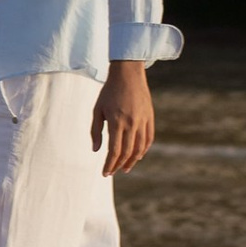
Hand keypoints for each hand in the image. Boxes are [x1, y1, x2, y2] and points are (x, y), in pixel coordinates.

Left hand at [91, 61, 154, 177]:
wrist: (128, 73)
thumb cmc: (109, 91)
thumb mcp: (98, 109)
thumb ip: (96, 131)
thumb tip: (96, 150)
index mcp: (116, 122)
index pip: (114, 151)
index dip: (109, 165)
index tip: (105, 173)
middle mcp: (131, 123)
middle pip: (127, 152)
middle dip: (118, 165)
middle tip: (112, 172)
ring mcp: (142, 120)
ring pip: (139, 148)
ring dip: (132, 161)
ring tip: (125, 168)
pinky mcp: (149, 117)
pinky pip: (148, 138)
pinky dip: (143, 150)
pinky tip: (137, 155)